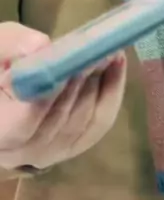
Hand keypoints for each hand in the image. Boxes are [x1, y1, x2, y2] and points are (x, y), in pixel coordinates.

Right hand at [0, 22, 125, 169]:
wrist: (4, 96)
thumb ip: (12, 44)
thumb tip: (43, 45)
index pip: (23, 122)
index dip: (49, 95)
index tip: (68, 63)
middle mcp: (20, 152)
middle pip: (59, 121)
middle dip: (81, 81)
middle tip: (99, 49)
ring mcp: (48, 154)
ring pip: (82, 123)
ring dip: (99, 85)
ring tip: (109, 52)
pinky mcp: (71, 147)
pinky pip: (98, 125)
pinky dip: (111, 94)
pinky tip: (116, 65)